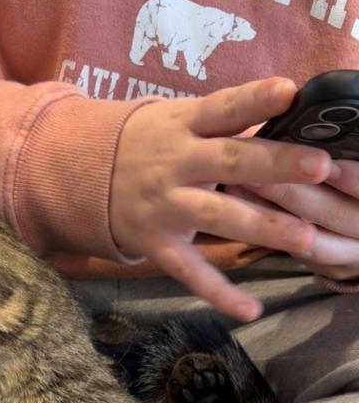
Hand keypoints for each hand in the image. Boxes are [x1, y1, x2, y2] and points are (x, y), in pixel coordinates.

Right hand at [110, 77, 335, 320]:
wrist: (82, 176)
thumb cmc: (148, 143)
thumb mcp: (177, 119)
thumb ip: (225, 120)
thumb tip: (290, 107)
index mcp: (184, 126)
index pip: (223, 108)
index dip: (255, 100)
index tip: (290, 92)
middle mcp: (175, 164)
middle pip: (230, 162)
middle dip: (276, 165)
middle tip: (320, 167)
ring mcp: (166, 207)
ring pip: (219, 216)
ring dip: (263, 226)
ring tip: (305, 237)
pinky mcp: (158, 245)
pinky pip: (191, 272)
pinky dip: (220, 293)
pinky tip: (251, 310)